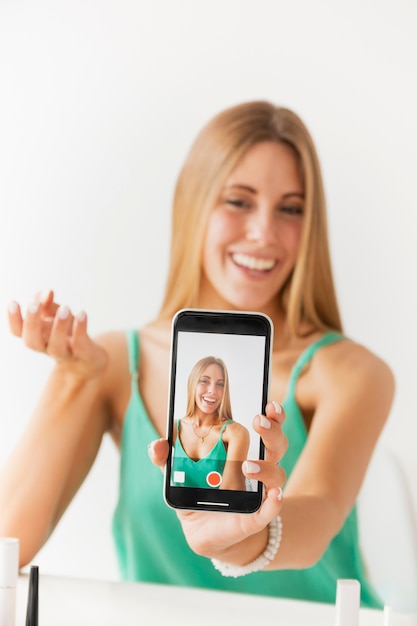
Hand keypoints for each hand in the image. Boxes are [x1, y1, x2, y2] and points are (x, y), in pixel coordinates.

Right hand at [7, 290, 107, 379]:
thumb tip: (47, 293)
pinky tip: (82, 313)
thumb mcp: (54, 313)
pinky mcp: (83, 354)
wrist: (88, 355)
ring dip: (59, 327)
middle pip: (31, 342)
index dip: (13, 319)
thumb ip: (46, 302)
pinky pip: (79, 345)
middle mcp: (46, 347)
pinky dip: (80, 329)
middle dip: (31, 323)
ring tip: (65, 307)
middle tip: (34, 304)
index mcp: (35, 336)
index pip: (18, 331)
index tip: (13, 302)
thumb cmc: (65, 331)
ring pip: (56, 347)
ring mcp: (64, 353)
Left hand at [149, 401, 286, 559]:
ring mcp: (258, 491)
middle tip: (259, 422)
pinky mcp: (255, 516)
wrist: (201, 530)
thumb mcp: (179, 472)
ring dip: (266, 468)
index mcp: (241, 449)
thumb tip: (157, 445)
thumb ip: (167, 457)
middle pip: (277, 443)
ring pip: (277, 474)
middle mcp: (257, 466)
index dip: (271, 415)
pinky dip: (274, 503)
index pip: (264, 426)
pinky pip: (269, 509)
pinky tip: (273, 496)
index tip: (266, 406)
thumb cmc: (197, 491)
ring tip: (247, 467)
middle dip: (273, 430)